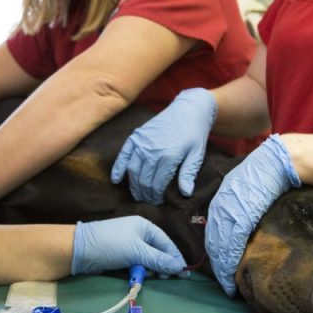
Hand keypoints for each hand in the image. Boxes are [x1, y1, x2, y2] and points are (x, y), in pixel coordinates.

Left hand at [71, 216, 185, 275]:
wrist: (79, 250)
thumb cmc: (110, 245)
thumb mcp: (137, 251)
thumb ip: (158, 259)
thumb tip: (179, 267)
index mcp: (144, 227)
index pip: (166, 242)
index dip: (175, 257)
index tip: (183, 273)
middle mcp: (138, 234)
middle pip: (157, 252)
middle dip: (162, 265)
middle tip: (166, 278)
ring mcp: (128, 245)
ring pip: (147, 260)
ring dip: (150, 269)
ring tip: (152, 277)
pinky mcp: (120, 256)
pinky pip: (136, 264)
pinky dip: (139, 271)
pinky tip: (140, 277)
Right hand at [111, 88, 216, 204]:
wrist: (188, 109)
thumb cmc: (195, 132)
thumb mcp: (197, 154)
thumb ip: (188, 173)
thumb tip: (185, 193)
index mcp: (168, 156)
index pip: (157, 184)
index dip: (156, 196)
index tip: (158, 203)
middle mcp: (151, 149)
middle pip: (143, 179)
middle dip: (145, 194)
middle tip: (148, 202)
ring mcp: (141, 142)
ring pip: (132, 170)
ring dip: (133, 185)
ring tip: (137, 195)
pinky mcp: (136, 136)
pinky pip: (123, 155)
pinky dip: (118, 168)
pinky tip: (116, 180)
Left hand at [205, 135, 300, 295]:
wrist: (280, 161)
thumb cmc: (270, 175)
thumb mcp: (250, 191)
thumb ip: (243, 207)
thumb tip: (245, 228)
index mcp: (222, 198)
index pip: (215, 231)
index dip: (218, 252)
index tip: (222, 269)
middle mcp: (221, 204)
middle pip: (214, 241)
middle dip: (218, 264)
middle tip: (225, 283)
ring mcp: (230, 208)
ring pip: (220, 244)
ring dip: (224, 267)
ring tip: (229, 284)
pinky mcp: (242, 213)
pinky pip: (232, 241)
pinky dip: (230, 259)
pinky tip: (232, 272)